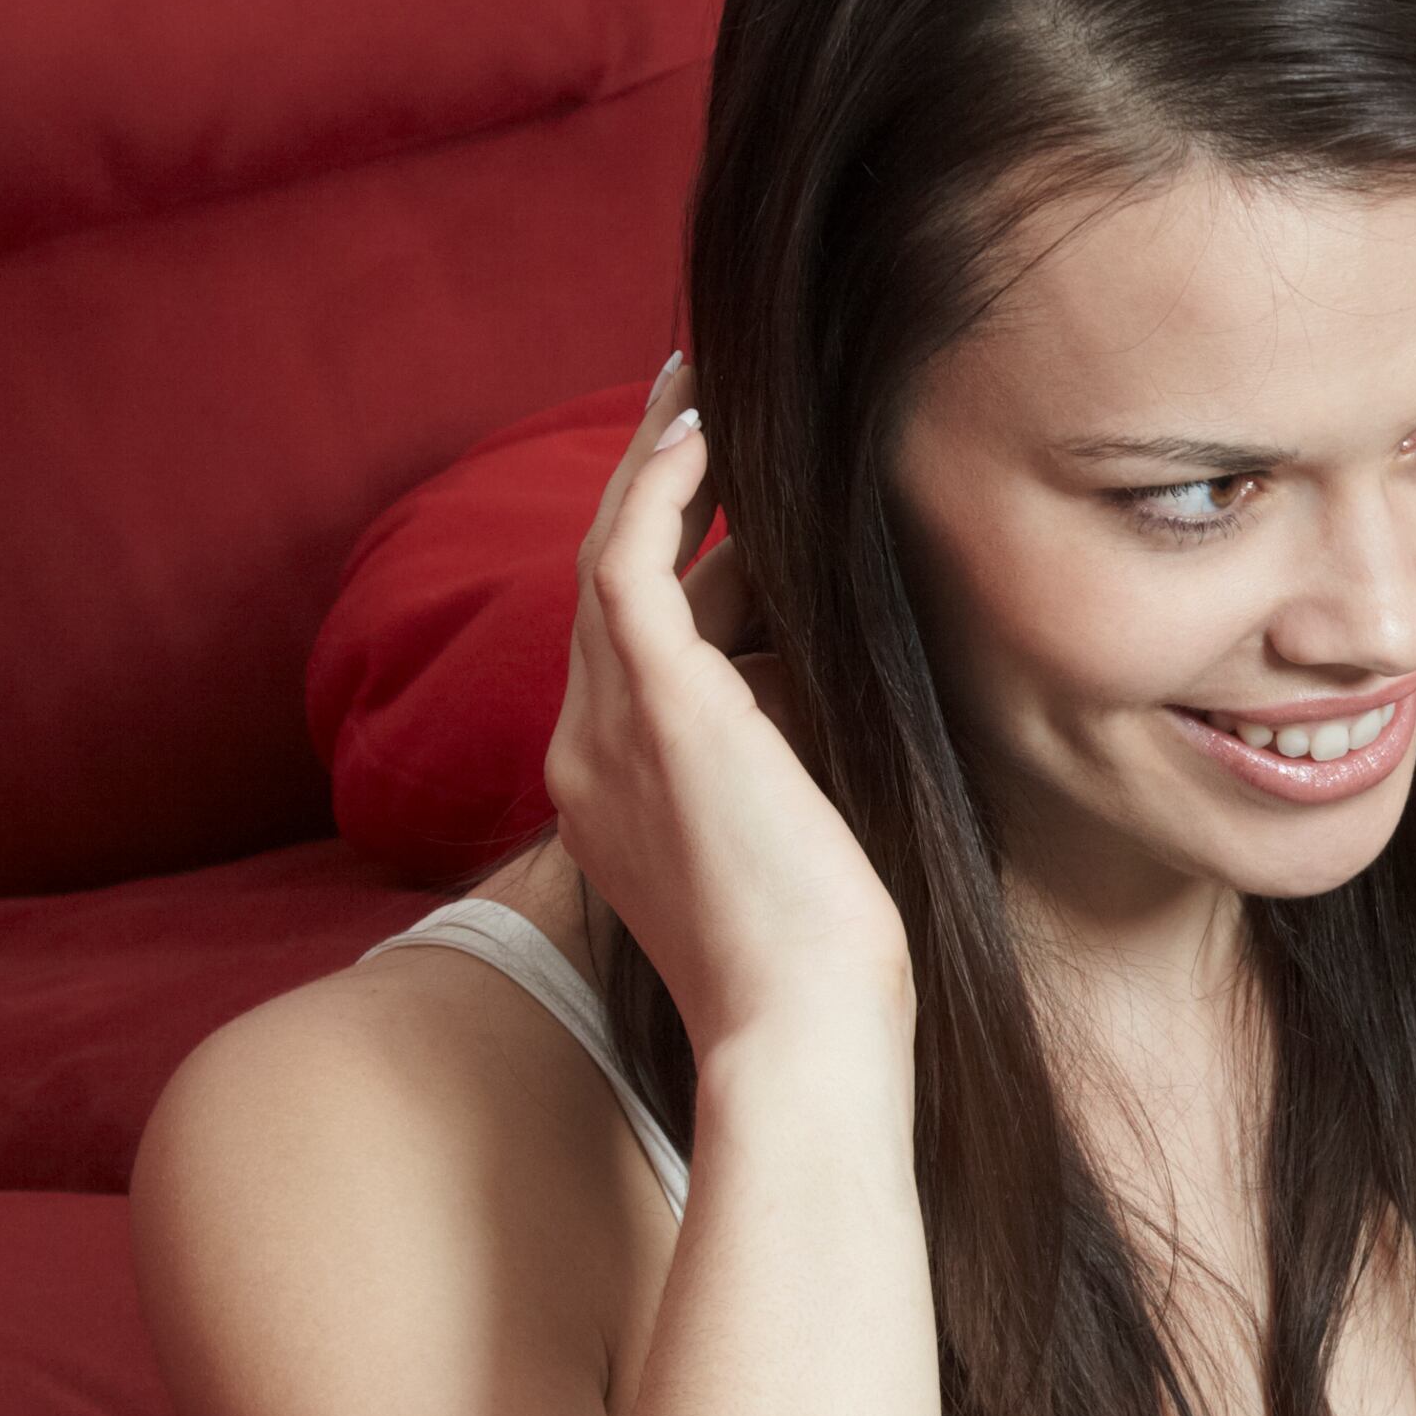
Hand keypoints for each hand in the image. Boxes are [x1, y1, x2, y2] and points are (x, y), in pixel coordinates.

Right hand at [542, 354, 916, 1061]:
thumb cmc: (829, 964)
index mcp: (613, 795)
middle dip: (647, 491)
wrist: (804, 1030)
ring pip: (605, 556)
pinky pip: (626, 558)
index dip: (672, 561)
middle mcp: (587, 756)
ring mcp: (604, 729)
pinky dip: (659, 485)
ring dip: (654, 464)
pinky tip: (703, 428)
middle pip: (609, 590)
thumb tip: (821, 644)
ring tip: (698, 384)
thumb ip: (787, 740)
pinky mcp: (653, 705)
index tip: (719, 500)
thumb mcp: (798, 826)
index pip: (635, 649)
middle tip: (689, 404)